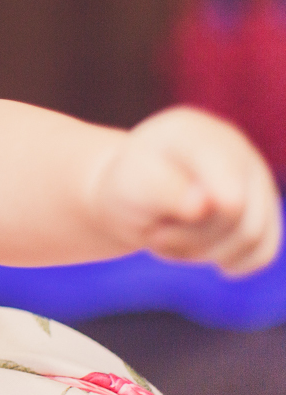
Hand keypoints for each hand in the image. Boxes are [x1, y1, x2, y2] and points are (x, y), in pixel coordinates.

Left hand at [93, 106, 281, 275]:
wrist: (134, 196)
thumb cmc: (130, 186)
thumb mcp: (131, 184)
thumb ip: (164, 190)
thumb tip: (205, 205)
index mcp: (194, 132)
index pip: (224, 169)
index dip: (223, 201)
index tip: (198, 213)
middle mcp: (236, 149)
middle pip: (237, 215)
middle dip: (189, 239)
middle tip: (153, 236)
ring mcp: (256, 179)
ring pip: (252, 239)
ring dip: (203, 253)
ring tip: (171, 238)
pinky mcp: (265, 211)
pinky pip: (262, 253)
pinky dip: (228, 262)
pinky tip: (199, 250)